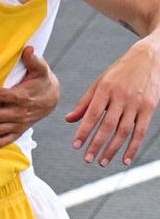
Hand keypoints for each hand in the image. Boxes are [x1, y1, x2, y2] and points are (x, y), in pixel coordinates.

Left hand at [0, 46, 59, 146]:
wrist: (52, 99)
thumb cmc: (41, 81)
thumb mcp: (40, 69)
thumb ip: (34, 60)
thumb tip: (28, 49)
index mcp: (23, 97)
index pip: (1, 95)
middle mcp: (20, 113)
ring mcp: (18, 125)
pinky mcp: (18, 132)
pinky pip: (2, 141)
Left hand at [65, 38, 159, 165]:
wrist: (148, 57)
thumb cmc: (120, 71)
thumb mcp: (99, 83)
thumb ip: (85, 103)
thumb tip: (69, 120)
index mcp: (105, 89)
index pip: (92, 114)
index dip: (84, 131)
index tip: (76, 145)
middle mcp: (121, 97)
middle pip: (108, 126)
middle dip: (97, 144)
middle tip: (87, 159)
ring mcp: (137, 103)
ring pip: (124, 131)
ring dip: (113, 149)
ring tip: (102, 161)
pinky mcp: (149, 108)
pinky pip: (140, 131)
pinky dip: (133, 147)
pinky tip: (125, 160)